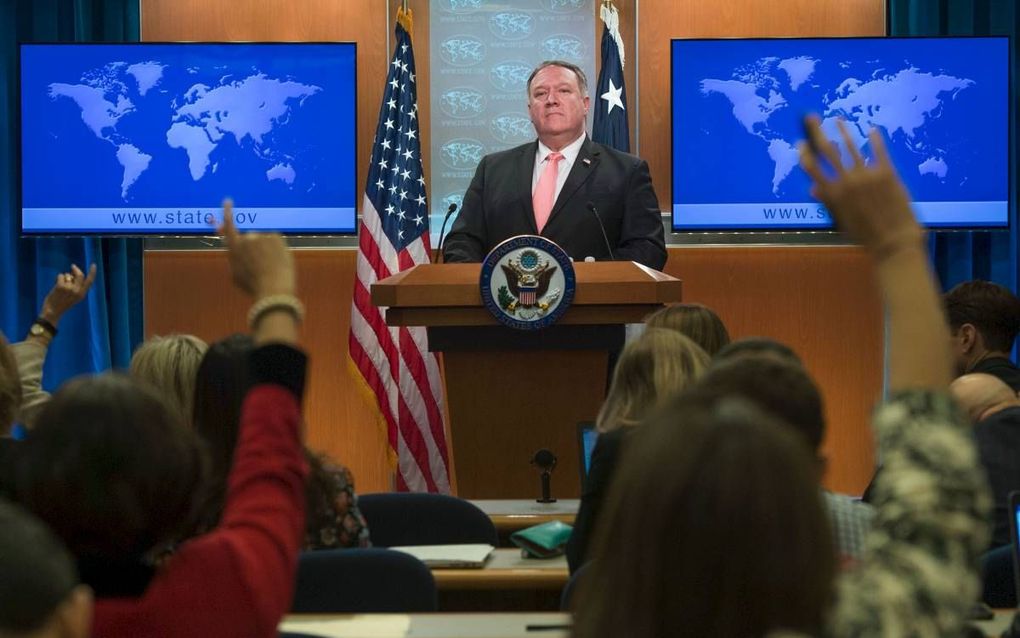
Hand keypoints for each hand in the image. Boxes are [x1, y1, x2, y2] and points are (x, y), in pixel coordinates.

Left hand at [39, 263, 96, 324]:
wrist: (52, 311)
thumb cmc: (63, 303)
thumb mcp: (74, 297)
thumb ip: (77, 287)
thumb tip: (74, 273)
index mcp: (82, 294)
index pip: (90, 281)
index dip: (92, 272)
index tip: (93, 265)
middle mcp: (77, 291)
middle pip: (80, 275)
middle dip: (76, 269)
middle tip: (72, 266)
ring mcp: (69, 288)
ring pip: (68, 275)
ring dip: (64, 277)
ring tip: (60, 286)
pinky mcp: (61, 286)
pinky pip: (61, 276)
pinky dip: (58, 278)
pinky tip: (56, 285)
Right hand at [218, 199, 294, 298]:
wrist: (273, 288)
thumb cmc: (254, 285)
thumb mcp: (236, 274)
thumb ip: (234, 259)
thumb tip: (231, 249)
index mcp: (234, 248)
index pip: (229, 225)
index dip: (227, 212)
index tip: (228, 201)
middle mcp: (246, 238)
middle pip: (251, 239)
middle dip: (256, 249)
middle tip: (262, 264)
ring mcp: (261, 236)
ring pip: (264, 241)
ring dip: (267, 251)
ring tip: (270, 267)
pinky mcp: (275, 236)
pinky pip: (275, 242)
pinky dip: (277, 250)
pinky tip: (277, 262)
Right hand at [799, 116, 921, 259]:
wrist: (893, 240)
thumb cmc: (864, 234)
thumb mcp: (841, 220)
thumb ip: (828, 201)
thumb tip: (813, 188)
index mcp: (833, 194)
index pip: (813, 168)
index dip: (805, 154)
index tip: (800, 142)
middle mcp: (847, 181)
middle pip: (828, 150)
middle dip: (817, 132)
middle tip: (811, 118)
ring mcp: (867, 174)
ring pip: (851, 146)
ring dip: (843, 130)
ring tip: (838, 119)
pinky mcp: (887, 172)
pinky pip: (878, 150)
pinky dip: (874, 139)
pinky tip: (871, 130)